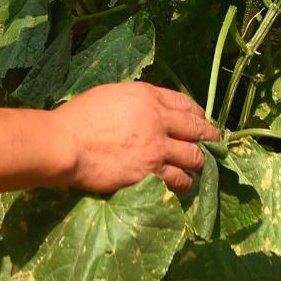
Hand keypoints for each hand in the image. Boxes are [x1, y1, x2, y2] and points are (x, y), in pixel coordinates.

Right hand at [50, 82, 219, 193]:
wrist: (66, 144)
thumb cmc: (79, 117)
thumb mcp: (111, 95)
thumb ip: (136, 101)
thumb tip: (148, 109)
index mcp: (148, 96)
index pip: (185, 103)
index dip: (198, 114)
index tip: (202, 121)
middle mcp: (159, 120)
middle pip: (197, 130)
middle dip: (210, 138)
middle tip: (215, 144)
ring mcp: (157, 149)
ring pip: (194, 158)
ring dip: (199, 164)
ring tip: (200, 169)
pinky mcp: (151, 174)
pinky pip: (178, 181)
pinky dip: (184, 183)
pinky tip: (183, 185)